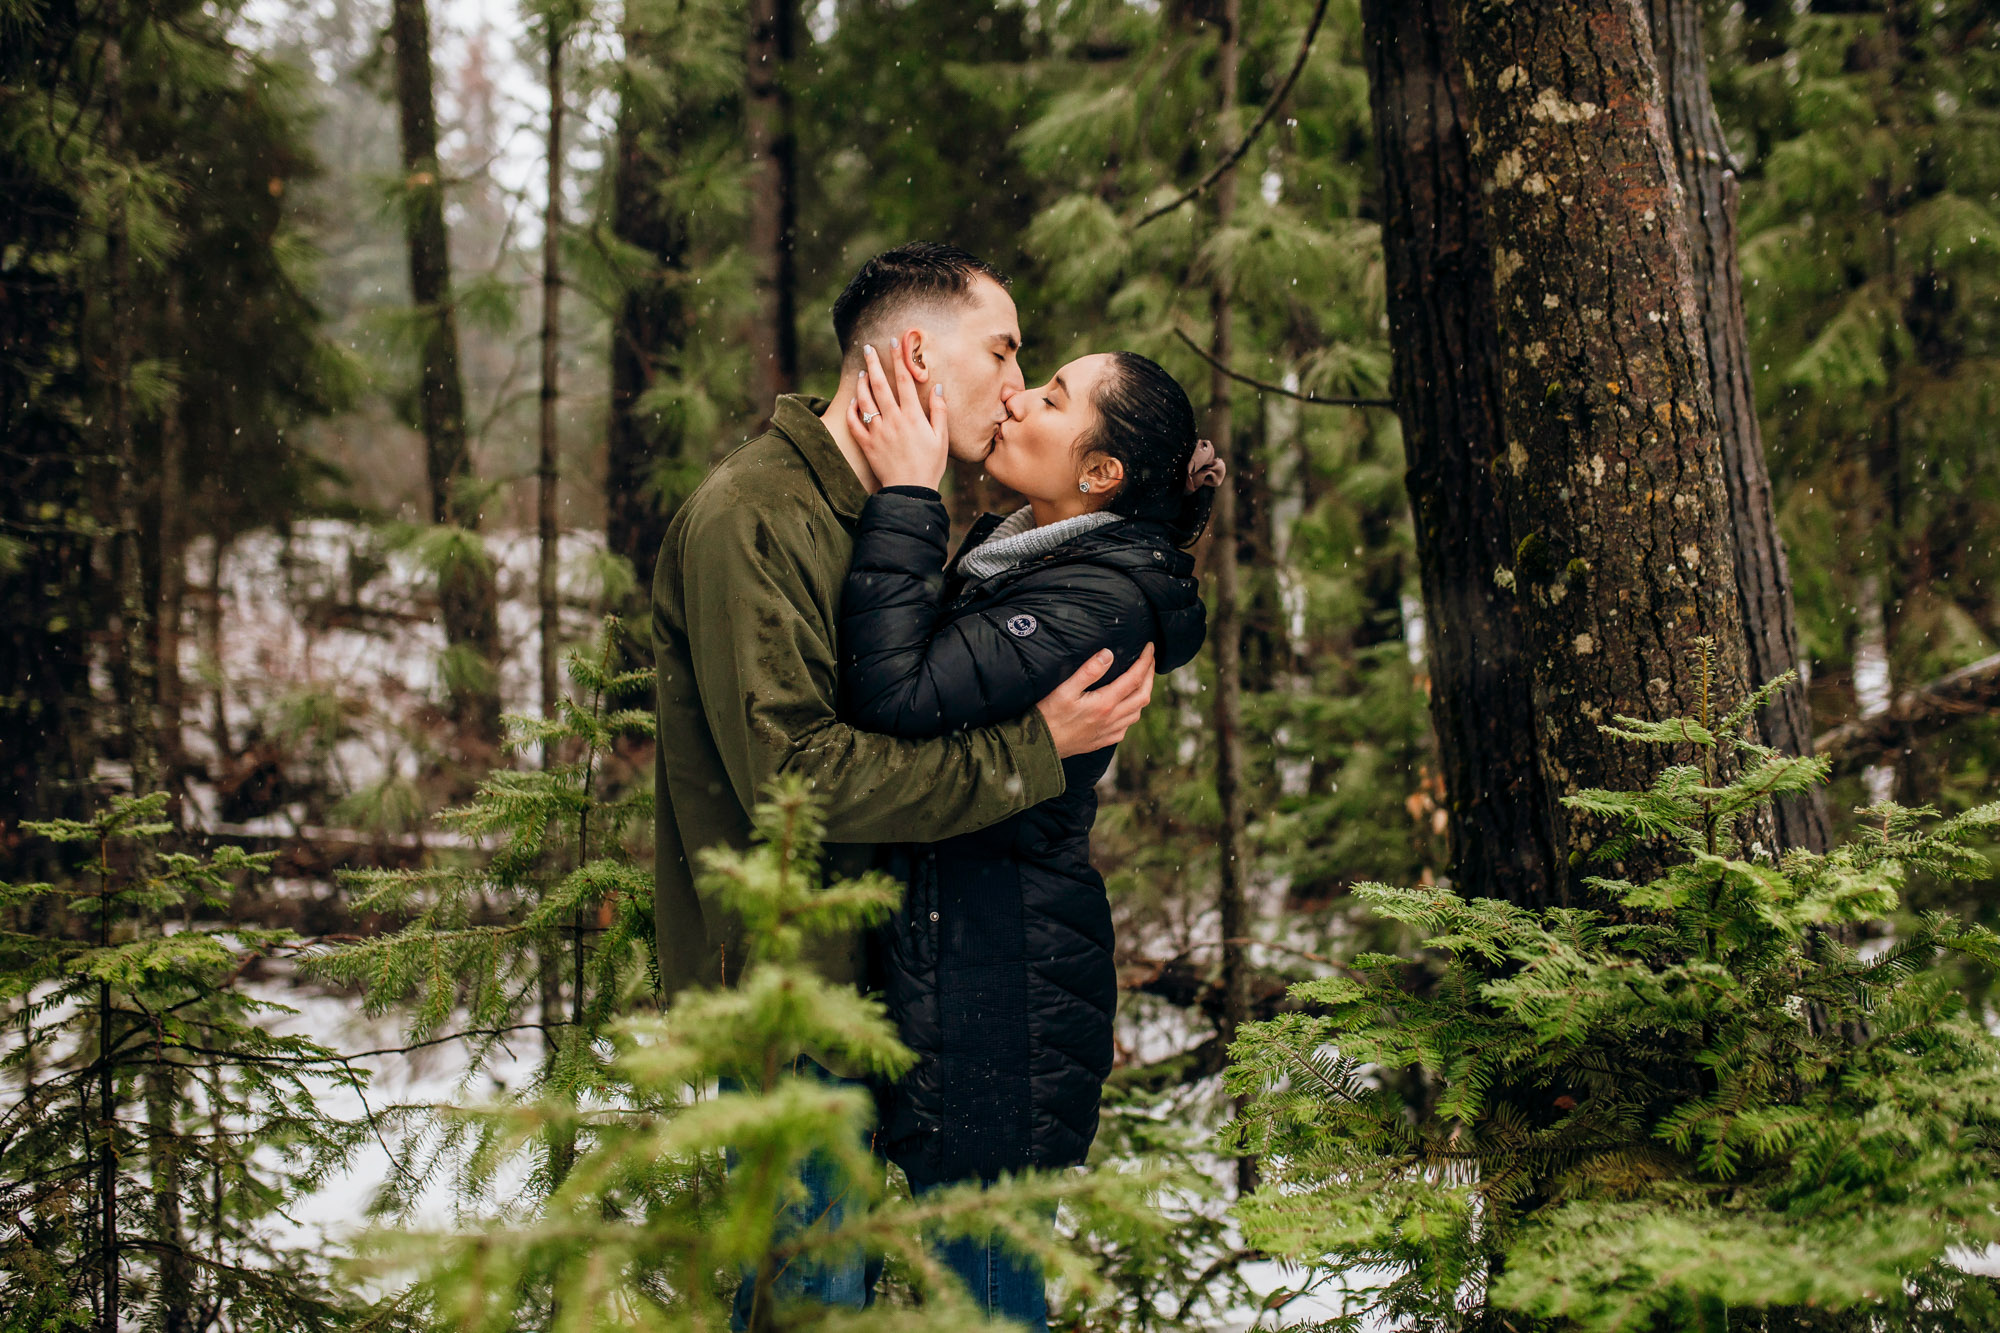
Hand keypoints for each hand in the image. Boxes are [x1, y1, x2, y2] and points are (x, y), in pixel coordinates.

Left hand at [847, 341, 948, 489]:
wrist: (910, 492)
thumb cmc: (930, 465)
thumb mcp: (941, 438)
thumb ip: (939, 411)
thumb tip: (937, 387)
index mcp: (913, 417)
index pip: (904, 381)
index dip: (898, 360)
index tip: (894, 343)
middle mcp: (893, 420)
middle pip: (880, 385)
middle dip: (873, 364)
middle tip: (867, 348)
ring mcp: (877, 432)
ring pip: (865, 401)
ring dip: (861, 384)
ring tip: (862, 372)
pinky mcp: (867, 444)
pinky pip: (854, 423)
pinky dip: (851, 410)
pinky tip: (853, 401)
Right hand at [1036, 644, 1155, 757]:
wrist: (1040, 747)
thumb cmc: (1049, 716)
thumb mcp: (1065, 689)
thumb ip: (1088, 671)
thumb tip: (1108, 654)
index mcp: (1105, 703)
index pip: (1135, 678)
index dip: (1145, 661)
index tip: (1150, 647)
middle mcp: (1112, 719)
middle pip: (1143, 695)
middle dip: (1150, 675)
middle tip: (1150, 660)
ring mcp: (1110, 732)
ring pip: (1138, 712)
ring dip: (1144, 693)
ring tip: (1141, 680)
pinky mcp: (1104, 741)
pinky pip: (1127, 726)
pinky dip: (1133, 711)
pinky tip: (1127, 706)